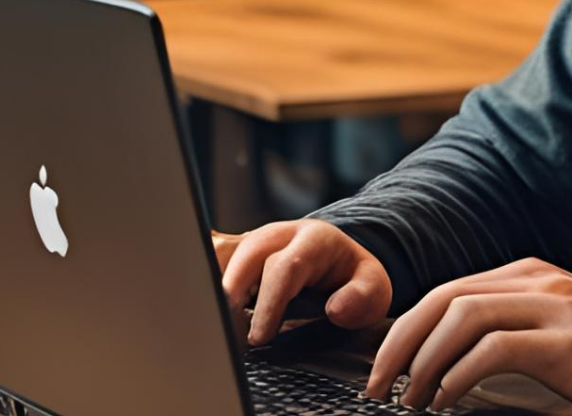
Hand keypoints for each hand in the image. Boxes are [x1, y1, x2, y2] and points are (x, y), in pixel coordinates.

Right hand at [213, 221, 392, 346]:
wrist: (340, 263)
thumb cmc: (354, 280)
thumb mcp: (374, 289)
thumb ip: (363, 297)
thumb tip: (335, 309)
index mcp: (314, 239)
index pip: (285, 267)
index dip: (269, 303)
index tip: (259, 337)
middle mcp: (279, 234)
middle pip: (245, 254)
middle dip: (231, 296)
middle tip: (227, 335)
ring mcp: (254, 240)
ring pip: (221, 254)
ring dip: (212, 289)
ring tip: (212, 326)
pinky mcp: (238, 252)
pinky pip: (211, 258)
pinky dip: (201, 278)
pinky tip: (197, 304)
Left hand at [365, 258, 571, 415]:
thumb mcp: (560, 334)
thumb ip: (513, 331)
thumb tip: (448, 361)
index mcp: (532, 276)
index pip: (448, 291)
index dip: (406, 328)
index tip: (384, 367)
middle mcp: (539, 281)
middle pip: (443, 298)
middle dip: (399, 343)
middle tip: (378, 385)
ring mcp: (555, 307)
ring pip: (460, 318)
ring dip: (423, 362)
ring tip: (410, 400)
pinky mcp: (568, 342)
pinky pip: (493, 350)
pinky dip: (457, 376)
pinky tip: (446, 401)